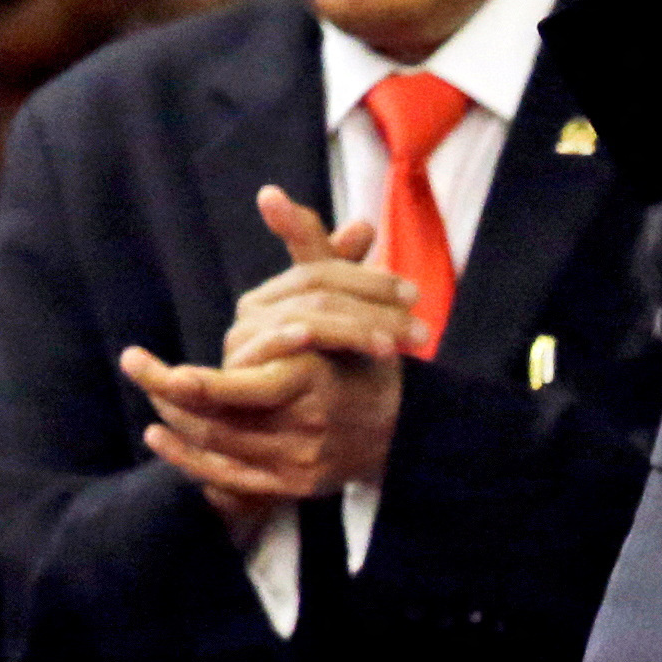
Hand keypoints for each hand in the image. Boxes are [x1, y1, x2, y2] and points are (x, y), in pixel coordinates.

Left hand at [120, 186, 408, 537]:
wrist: (402, 425)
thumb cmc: (367, 351)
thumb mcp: (343, 294)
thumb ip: (306, 246)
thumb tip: (270, 194)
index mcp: (321, 379)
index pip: (252, 387)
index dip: (207, 386)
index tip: (166, 373)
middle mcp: (311, 423)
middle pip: (227, 420)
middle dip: (179, 398)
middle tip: (139, 369)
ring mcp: (302, 458)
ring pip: (224, 445)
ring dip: (180, 423)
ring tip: (150, 398)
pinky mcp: (293, 485)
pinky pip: (230, 478)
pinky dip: (190, 461)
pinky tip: (158, 436)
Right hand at [221, 186, 423, 366]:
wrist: (326, 437)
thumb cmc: (340, 375)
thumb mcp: (353, 321)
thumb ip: (351, 273)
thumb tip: (364, 224)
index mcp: (281, 291)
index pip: (321, 261)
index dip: (370, 277)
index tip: (415, 295)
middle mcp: (256, 310)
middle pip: (318, 286)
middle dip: (374, 302)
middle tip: (421, 327)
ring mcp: (245, 340)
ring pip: (306, 314)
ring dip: (357, 327)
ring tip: (395, 346)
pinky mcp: (241, 373)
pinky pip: (272, 344)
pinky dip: (301, 335)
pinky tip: (322, 336)